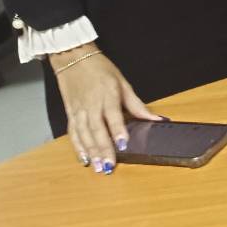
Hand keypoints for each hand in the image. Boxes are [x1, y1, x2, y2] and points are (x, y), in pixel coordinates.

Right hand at [51, 46, 161, 172]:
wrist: (73, 59)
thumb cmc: (101, 70)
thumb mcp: (123, 83)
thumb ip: (137, 105)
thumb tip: (156, 119)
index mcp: (107, 95)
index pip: (113, 116)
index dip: (117, 131)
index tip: (122, 145)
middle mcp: (91, 105)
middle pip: (97, 130)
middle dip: (103, 149)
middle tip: (109, 165)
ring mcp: (79, 111)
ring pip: (84, 135)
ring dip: (91, 152)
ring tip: (98, 167)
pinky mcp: (70, 114)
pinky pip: (73, 133)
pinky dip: (78, 147)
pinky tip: (84, 159)